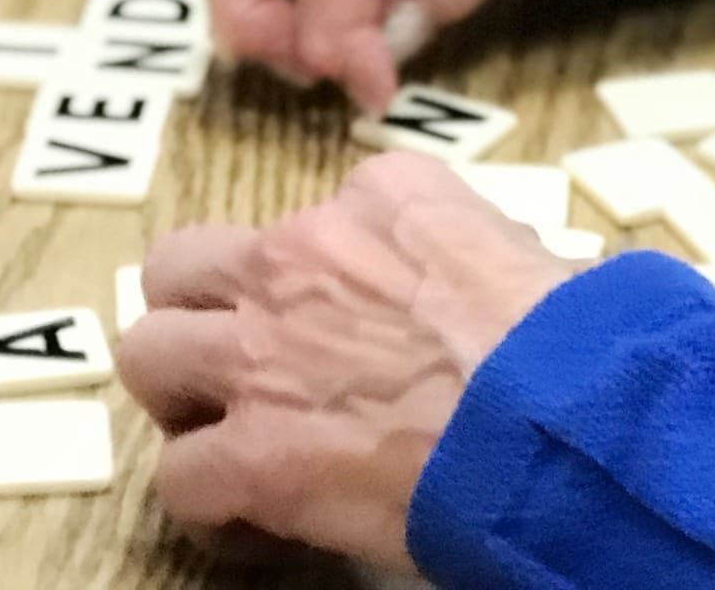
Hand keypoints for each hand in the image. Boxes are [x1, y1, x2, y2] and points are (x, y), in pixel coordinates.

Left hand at [121, 152, 572, 567]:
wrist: (557, 414)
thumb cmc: (565, 339)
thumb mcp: (520, 247)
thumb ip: (468, 252)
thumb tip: (481, 292)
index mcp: (378, 195)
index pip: (309, 218)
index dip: (313, 281)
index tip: (339, 324)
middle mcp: (299, 253)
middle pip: (185, 265)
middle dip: (200, 316)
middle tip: (237, 367)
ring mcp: (263, 349)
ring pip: (149, 354)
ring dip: (181, 398)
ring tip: (220, 435)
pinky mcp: (256, 450)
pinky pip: (180, 476)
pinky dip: (205, 501)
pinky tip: (246, 518)